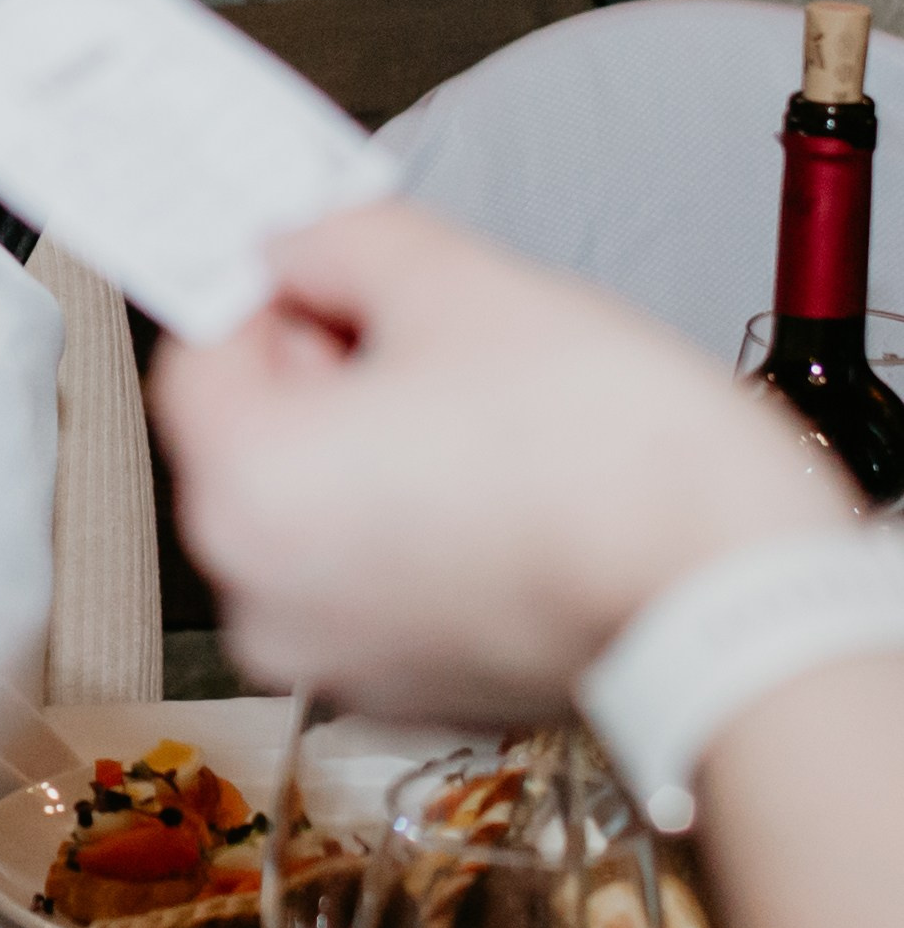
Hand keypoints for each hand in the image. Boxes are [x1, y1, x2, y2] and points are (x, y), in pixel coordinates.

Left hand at [149, 200, 850, 720]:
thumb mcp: (456, 282)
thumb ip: (343, 240)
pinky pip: (363, 576)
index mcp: (246, 489)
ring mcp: (327, 655)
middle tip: (422, 327)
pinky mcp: (399, 690)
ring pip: (306, 507)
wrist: (728, 593)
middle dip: (320, 366)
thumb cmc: (602, 450)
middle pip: (247, 434)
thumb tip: (298, 237)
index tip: (330, 263)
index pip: (200, 351)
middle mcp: (260, 591)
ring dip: (362, 445)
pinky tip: (494, 489)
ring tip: (474, 412)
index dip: (269, 289)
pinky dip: (404, 525)